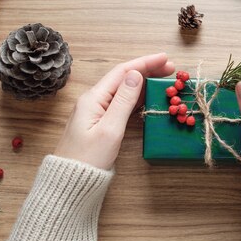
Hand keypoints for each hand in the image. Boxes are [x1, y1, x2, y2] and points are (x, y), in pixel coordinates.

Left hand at [55, 53, 174, 169]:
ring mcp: (95, 111)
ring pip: (123, 90)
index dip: (145, 62)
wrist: (70, 182)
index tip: (166, 58)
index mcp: (93, 98)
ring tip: (164, 80)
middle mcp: (93, 100)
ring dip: (144, 83)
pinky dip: (137, 97)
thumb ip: (124, 101)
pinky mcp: (99, 122)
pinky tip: (148, 96)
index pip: (122, 72)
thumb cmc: (88, 159)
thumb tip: (135, 74)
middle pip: (123, 78)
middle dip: (147, 70)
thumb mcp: (110, 129)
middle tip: (171, 69)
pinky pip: (120, 103)